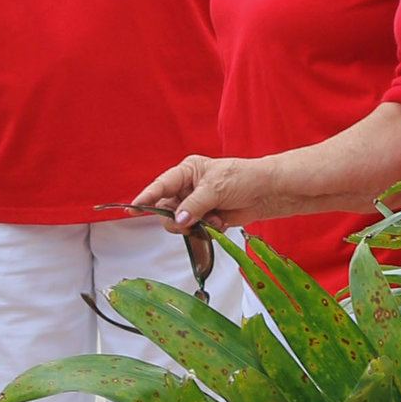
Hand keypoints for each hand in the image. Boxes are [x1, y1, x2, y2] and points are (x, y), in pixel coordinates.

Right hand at [134, 152, 270, 230]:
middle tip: (188, 221)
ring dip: (194, 224)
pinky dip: (207, 229)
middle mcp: (188, 188)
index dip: (146, 197)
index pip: (161, 185)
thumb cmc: (243, 178)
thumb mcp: (214, 188)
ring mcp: (197, 204)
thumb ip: (193, 205)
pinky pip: (196, 229)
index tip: (132, 209)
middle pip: (166, 209)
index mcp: (187, 172)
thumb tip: (178, 219)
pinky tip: (221, 221)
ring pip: (180, 222)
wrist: (267, 192)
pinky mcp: (207, 218)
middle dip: (177, 218)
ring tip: (213, 218)